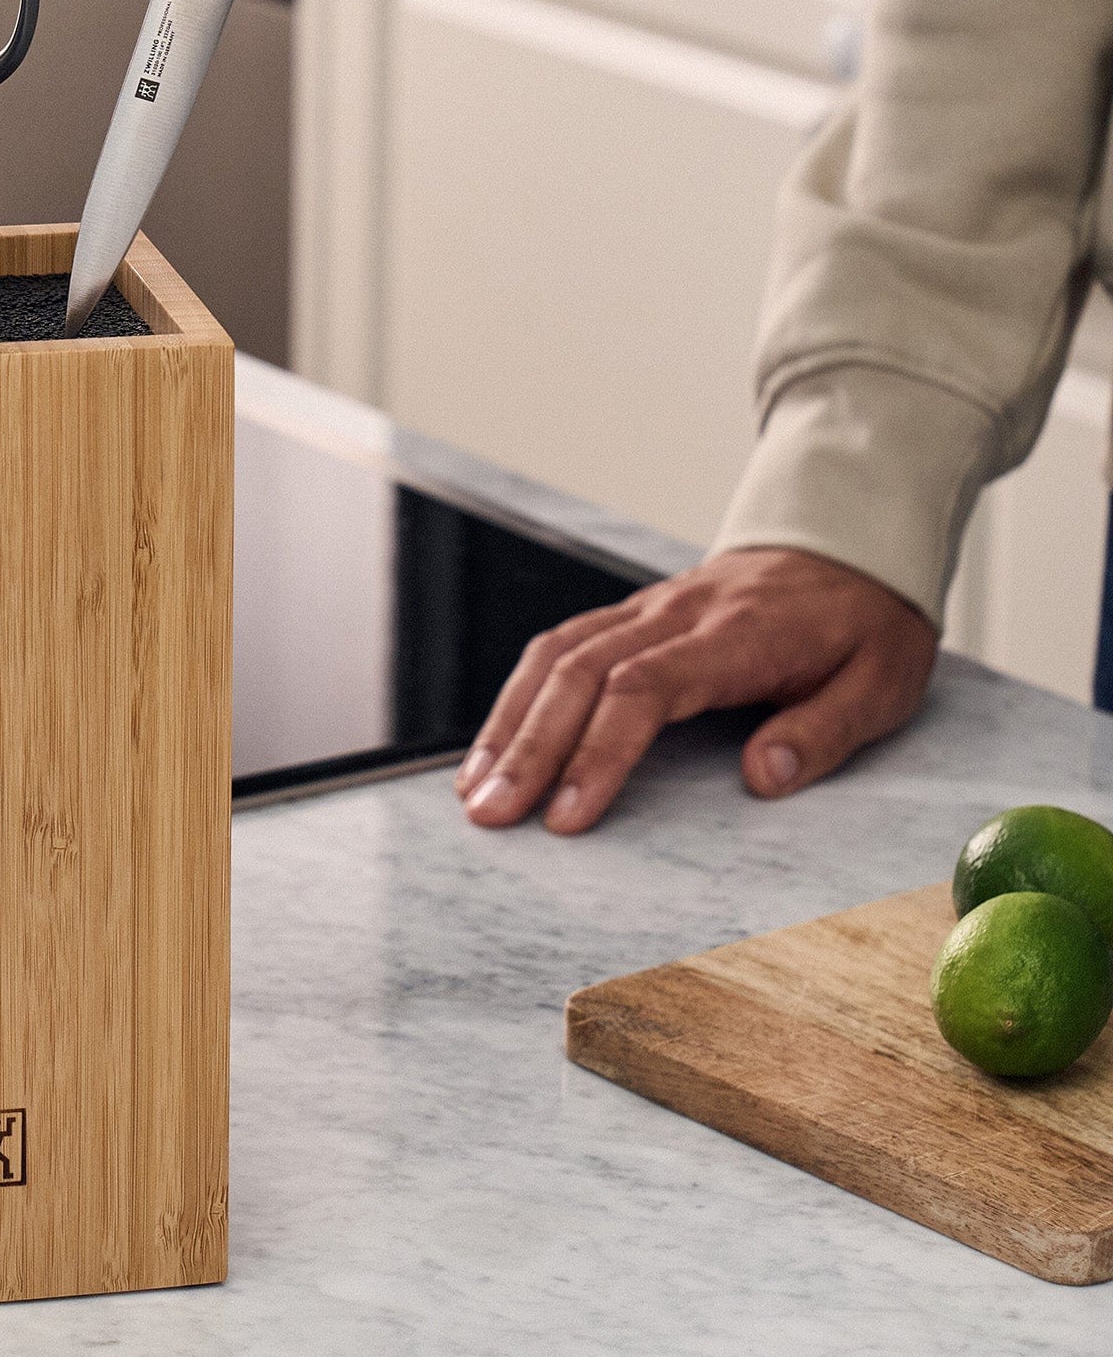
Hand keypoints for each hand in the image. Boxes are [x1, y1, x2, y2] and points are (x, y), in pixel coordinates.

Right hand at [453, 548, 939, 833]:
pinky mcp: (630, 614)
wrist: (845, 540)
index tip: (567, 816)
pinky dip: (517, 697)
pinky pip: (559, 646)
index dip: (597, 752)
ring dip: (508, 724)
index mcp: (735, 634)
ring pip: (555, 655)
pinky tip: (495, 746)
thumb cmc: (863, 622)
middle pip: (578, 673)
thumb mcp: (883, 681)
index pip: (644, 688)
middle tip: (490, 816)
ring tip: (474, 790)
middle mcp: (674, 614)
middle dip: (527, 748)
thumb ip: (825, 729)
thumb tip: (763, 778)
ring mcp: (645, 609)